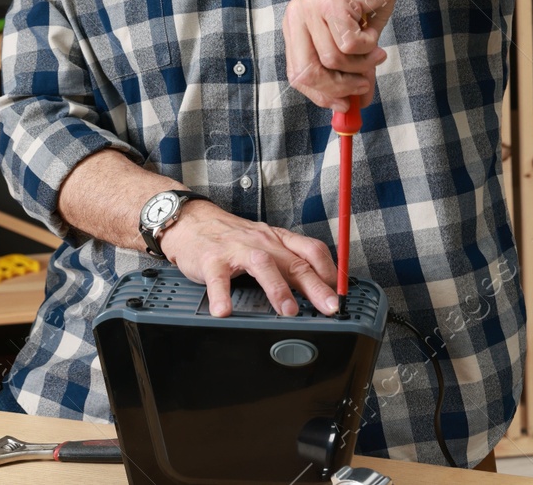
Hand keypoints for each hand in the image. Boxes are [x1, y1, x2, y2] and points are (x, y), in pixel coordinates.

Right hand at [159, 201, 340, 316]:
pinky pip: (218, 278)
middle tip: (329, 308)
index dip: (330, 272)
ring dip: (278, 289)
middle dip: (316, 286)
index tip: (340, 294)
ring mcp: (237, 250)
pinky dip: (222, 295)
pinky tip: (224, 311)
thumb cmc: (232, 237)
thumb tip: (317, 287)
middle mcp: (262, 242)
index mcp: (278, 239)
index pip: (312, 251)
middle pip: (295, 262)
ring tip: (288, 311)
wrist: (192, 220)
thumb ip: (287, 262)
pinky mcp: (212, 260)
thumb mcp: (264, 244)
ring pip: (263, 265)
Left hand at [281, 0, 402, 110]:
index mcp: (295, 25)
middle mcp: (297, 16)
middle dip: (338, 88)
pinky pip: (350, 45)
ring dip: (361, 65)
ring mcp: (312, 8)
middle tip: (363, 87)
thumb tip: (359, 103)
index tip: (344, 104)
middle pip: (306, 74)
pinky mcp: (332, 3)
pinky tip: (374, 33)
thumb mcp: (356, 36)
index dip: (320, 94)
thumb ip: (352, 68)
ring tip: (376, 53)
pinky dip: (368, 47)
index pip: (297, 74)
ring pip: (334, 61)